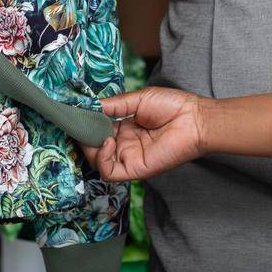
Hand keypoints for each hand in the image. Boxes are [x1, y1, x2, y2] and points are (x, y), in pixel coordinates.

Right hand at [85, 87, 209, 181]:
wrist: (194, 118)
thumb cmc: (172, 106)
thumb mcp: (138, 99)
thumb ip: (114, 105)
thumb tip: (90, 106)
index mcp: (125, 128)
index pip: (98, 130)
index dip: (87, 123)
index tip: (77, 113)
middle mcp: (125, 145)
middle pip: (94, 147)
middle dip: (85, 136)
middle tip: (82, 123)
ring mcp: (129, 158)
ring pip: (98, 162)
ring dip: (91, 147)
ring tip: (97, 132)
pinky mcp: (135, 169)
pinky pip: (109, 172)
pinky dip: (102, 159)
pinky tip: (108, 142)